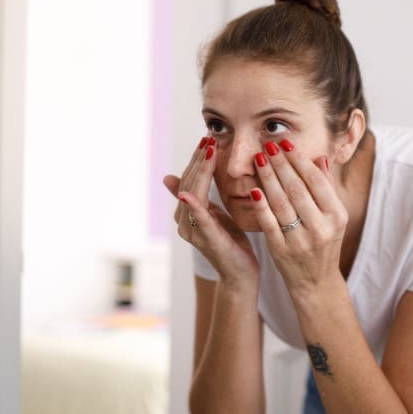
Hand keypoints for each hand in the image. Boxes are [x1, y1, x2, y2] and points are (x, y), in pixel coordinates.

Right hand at [164, 137, 259, 287]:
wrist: (240, 274)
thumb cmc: (230, 243)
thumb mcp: (214, 214)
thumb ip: (200, 196)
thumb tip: (172, 177)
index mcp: (187, 213)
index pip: (189, 179)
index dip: (196, 159)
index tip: (206, 139)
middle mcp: (184, 222)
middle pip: (189, 183)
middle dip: (198, 161)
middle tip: (208, 139)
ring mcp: (193, 232)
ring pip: (192, 195)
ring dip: (199, 173)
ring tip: (208, 152)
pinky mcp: (207, 241)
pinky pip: (199, 221)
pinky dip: (193, 207)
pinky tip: (188, 194)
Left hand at [248, 139, 346, 296]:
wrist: (316, 282)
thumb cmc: (324, 243)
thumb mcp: (333, 217)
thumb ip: (326, 188)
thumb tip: (320, 157)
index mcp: (336, 216)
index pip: (316, 181)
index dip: (299, 160)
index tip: (286, 143)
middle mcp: (320, 229)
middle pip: (297, 189)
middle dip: (281, 165)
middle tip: (268, 146)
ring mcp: (300, 241)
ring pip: (281, 203)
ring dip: (268, 178)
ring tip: (259, 159)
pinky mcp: (281, 251)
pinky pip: (269, 223)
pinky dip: (261, 205)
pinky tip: (254, 187)